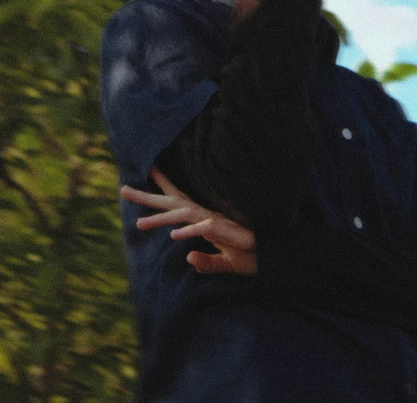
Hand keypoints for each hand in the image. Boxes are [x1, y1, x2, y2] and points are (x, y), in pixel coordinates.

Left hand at [120, 167, 256, 275]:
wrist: (274, 254)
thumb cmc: (252, 254)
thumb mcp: (226, 264)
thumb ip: (208, 263)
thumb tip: (189, 258)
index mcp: (204, 220)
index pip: (179, 201)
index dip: (164, 187)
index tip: (148, 172)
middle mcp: (205, 216)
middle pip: (172, 202)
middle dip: (148, 196)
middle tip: (124, 189)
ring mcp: (214, 221)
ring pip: (184, 214)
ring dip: (162, 218)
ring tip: (139, 224)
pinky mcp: (225, 230)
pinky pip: (204, 228)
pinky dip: (190, 231)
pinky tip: (175, 237)